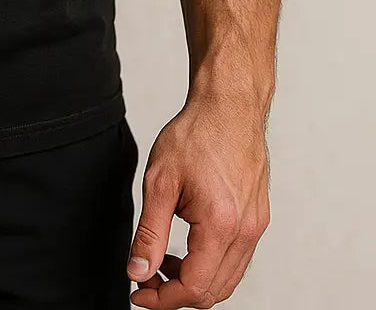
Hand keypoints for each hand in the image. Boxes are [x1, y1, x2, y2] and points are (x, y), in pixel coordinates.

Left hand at [127, 92, 270, 306]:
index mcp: (221, 225)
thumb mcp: (160, 181)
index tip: (139, 291)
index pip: (194, 287)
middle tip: (147, 275)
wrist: (229, 105)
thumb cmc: (197, 134)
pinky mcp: (258, 218)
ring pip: (227, 278)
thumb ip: (149, 232)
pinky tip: (187, 243)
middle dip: (177, 292)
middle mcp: (246, 231)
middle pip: (214, 291)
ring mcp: (256, 226)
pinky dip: (211, 263)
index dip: (163, 298)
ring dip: (194, 279)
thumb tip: (138, 270)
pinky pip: (237, 258)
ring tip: (163, 258)